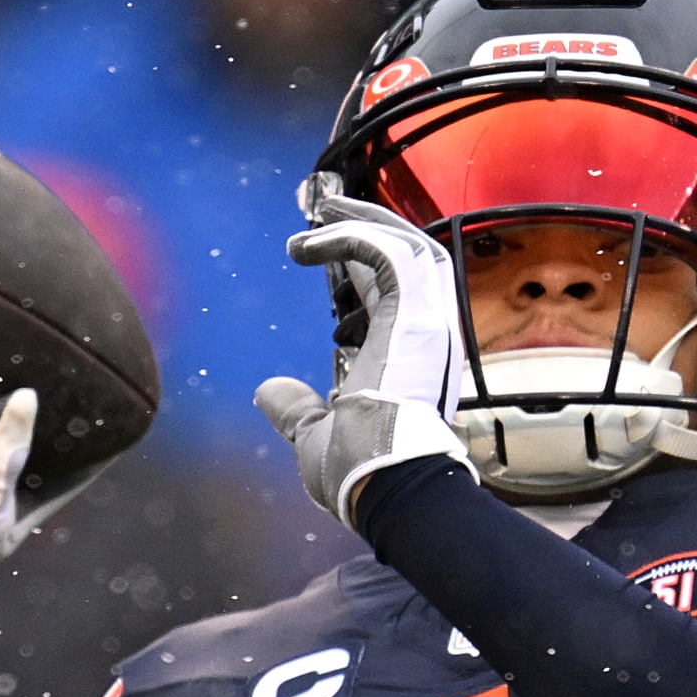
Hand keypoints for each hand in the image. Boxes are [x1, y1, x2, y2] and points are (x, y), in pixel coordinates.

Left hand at [256, 195, 473, 527]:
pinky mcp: (415, 318)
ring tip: (319, 210)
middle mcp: (428, 338)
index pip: (398, 293)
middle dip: (370, 225)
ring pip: (410, 247)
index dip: (364, 262)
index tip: (325, 248)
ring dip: (363, 221)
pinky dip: (352, 239)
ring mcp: (428, 325)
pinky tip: (307, 246)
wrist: (386, 487)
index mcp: (412, 362)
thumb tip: (268, 392)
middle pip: (414, 257)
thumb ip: (297, 410)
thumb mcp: (315, 436)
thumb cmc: (361, 474)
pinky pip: (388, 255)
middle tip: (325, 210)